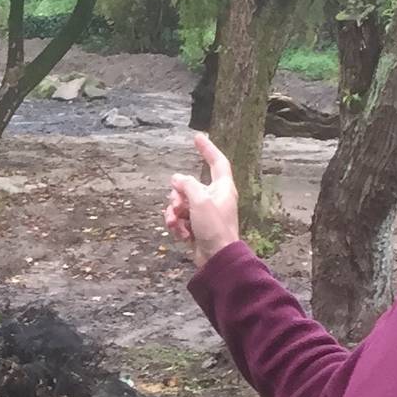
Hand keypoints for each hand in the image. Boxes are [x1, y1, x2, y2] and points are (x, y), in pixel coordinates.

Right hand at [163, 132, 241, 267]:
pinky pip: (179, 218)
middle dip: (177, 195)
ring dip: (174, 212)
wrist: (216, 258)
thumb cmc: (215, 228)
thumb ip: (187, 184)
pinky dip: (176, 225)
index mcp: (222, 188)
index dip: (208, 148)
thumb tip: (177, 179)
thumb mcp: (200, 200)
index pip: (217, 161)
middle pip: (189, 184)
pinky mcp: (196, 226)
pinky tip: (180, 234)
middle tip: (179, 205)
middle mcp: (214, 198)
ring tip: (178, 224)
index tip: (197, 137)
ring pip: (180, 202)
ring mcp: (204, 212)